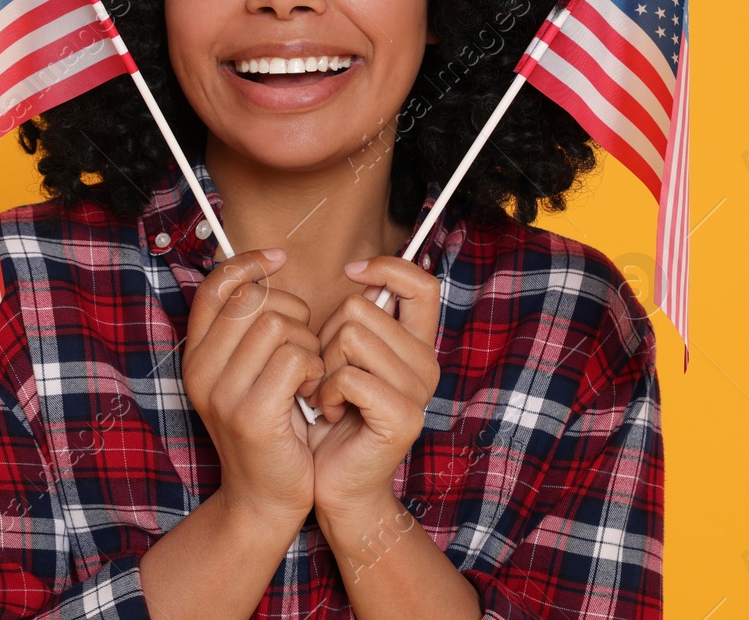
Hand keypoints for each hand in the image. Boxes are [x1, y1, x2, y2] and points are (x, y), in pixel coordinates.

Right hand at [182, 248, 324, 533]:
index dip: (247, 263)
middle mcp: (200, 371)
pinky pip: (295, 358)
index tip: (278, 259)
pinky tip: (315, 392)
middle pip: (254, 301)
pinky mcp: (252, 415)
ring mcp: (222, 394)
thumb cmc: (269, 429)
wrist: (263, 501)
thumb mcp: (245, 375)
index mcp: (195, 356)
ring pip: (277, 325)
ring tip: (310, 375)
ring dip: (308, 344)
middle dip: (293, 313)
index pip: (215, 286)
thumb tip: (264, 269)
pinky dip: (316, 369)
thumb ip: (247, 330)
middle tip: (305, 349)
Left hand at [306, 255, 441, 521]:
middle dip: (326, 337)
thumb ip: (354, 320)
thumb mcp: (340, 356)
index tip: (350, 273)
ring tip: (328, 395)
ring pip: (351, 336)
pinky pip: (350, 376)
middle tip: (328, 376)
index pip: (420, 284)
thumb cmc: (329, 413)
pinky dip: (327, 392)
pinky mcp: (403, 416)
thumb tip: (354, 271)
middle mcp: (425, 363)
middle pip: (360, 307)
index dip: (385, 268)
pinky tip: (331, 411)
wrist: (333, 481)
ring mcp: (418, 391)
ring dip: (323, 366)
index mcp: (414, 344)